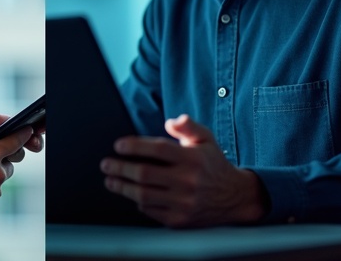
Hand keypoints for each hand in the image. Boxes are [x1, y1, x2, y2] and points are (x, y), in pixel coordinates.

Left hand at [99, 114, 266, 227]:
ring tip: (111, 180)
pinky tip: (132, 194)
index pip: (158, 150)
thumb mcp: (206, 139)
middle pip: (144, 174)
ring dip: (122, 187)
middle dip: (120, 168)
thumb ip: (188, 126)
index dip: (135, 146)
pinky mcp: (179, 220)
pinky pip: (150, 210)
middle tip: (106, 164)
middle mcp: (188, 181)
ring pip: (143, 195)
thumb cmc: (213, 164)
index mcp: (193, 159)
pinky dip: (138, 202)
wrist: (234, 197)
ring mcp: (183, 203)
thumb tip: (172, 121)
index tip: (118, 146)